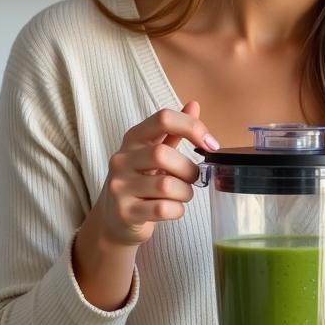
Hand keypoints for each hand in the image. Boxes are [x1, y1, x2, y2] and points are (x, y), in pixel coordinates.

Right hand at [89, 100, 218, 247]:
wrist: (114, 219)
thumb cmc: (140, 182)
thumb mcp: (153, 153)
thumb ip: (173, 131)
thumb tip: (194, 104)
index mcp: (132, 139)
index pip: (163, 119)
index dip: (192, 127)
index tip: (210, 144)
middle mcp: (121, 160)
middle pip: (163, 154)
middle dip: (188, 170)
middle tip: (192, 179)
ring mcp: (120, 187)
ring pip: (167, 185)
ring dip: (185, 193)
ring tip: (181, 195)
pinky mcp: (125, 212)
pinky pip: (164, 209)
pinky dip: (177, 210)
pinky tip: (172, 209)